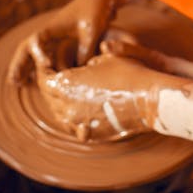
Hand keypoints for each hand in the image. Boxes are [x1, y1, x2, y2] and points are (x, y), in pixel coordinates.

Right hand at [8, 0, 134, 83]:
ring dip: (24, 66)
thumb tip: (77, 70)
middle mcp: (49, 31)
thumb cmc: (96, 11)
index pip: (36, 39)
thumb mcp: (91, 31)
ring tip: (17, 83)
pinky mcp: (61, 40)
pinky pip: (44, 55)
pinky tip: (35, 78)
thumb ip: (84, 50)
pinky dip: (37, 65)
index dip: (37, 53)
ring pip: (32, 52)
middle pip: (26, 47)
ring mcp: (54, 36)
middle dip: (18, 64)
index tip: (46, 65)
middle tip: (12, 81)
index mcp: (54, 26)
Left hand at [35, 45, 179, 141]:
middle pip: (49, 97)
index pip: (43, 79)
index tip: (48, 64)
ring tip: (67, 92)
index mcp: (66, 84)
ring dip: (59, 103)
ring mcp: (79, 123)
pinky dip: (72, 118)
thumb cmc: (128, 73)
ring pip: (59, 114)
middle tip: (56, 76)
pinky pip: (74, 127)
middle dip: (50, 86)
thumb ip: (87, 62)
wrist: (149, 99)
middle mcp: (67, 106)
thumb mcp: (105, 58)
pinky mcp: (92, 134)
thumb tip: (84, 66)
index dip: (43, 71)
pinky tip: (79, 111)